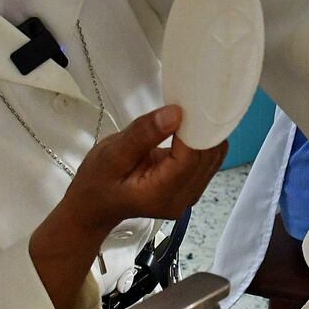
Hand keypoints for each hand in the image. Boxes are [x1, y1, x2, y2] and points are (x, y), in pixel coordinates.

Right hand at [63, 105, 226, 229]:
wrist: (95, 206)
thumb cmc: (97, 181)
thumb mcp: (111, 155)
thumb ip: (142, 134)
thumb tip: (176, 114)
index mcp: (161, 194)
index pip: (192, 156)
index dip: (195, 128)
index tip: (186, 103)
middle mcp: (182, 199)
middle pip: (208, 157)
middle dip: (202, 128)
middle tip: (187, 103)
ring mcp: (189, 196)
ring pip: (213, 158)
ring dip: (204, 134)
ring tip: (186, 114)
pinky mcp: (191, 189)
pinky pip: (207, 162)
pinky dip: (201, 143)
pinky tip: (185, 130)